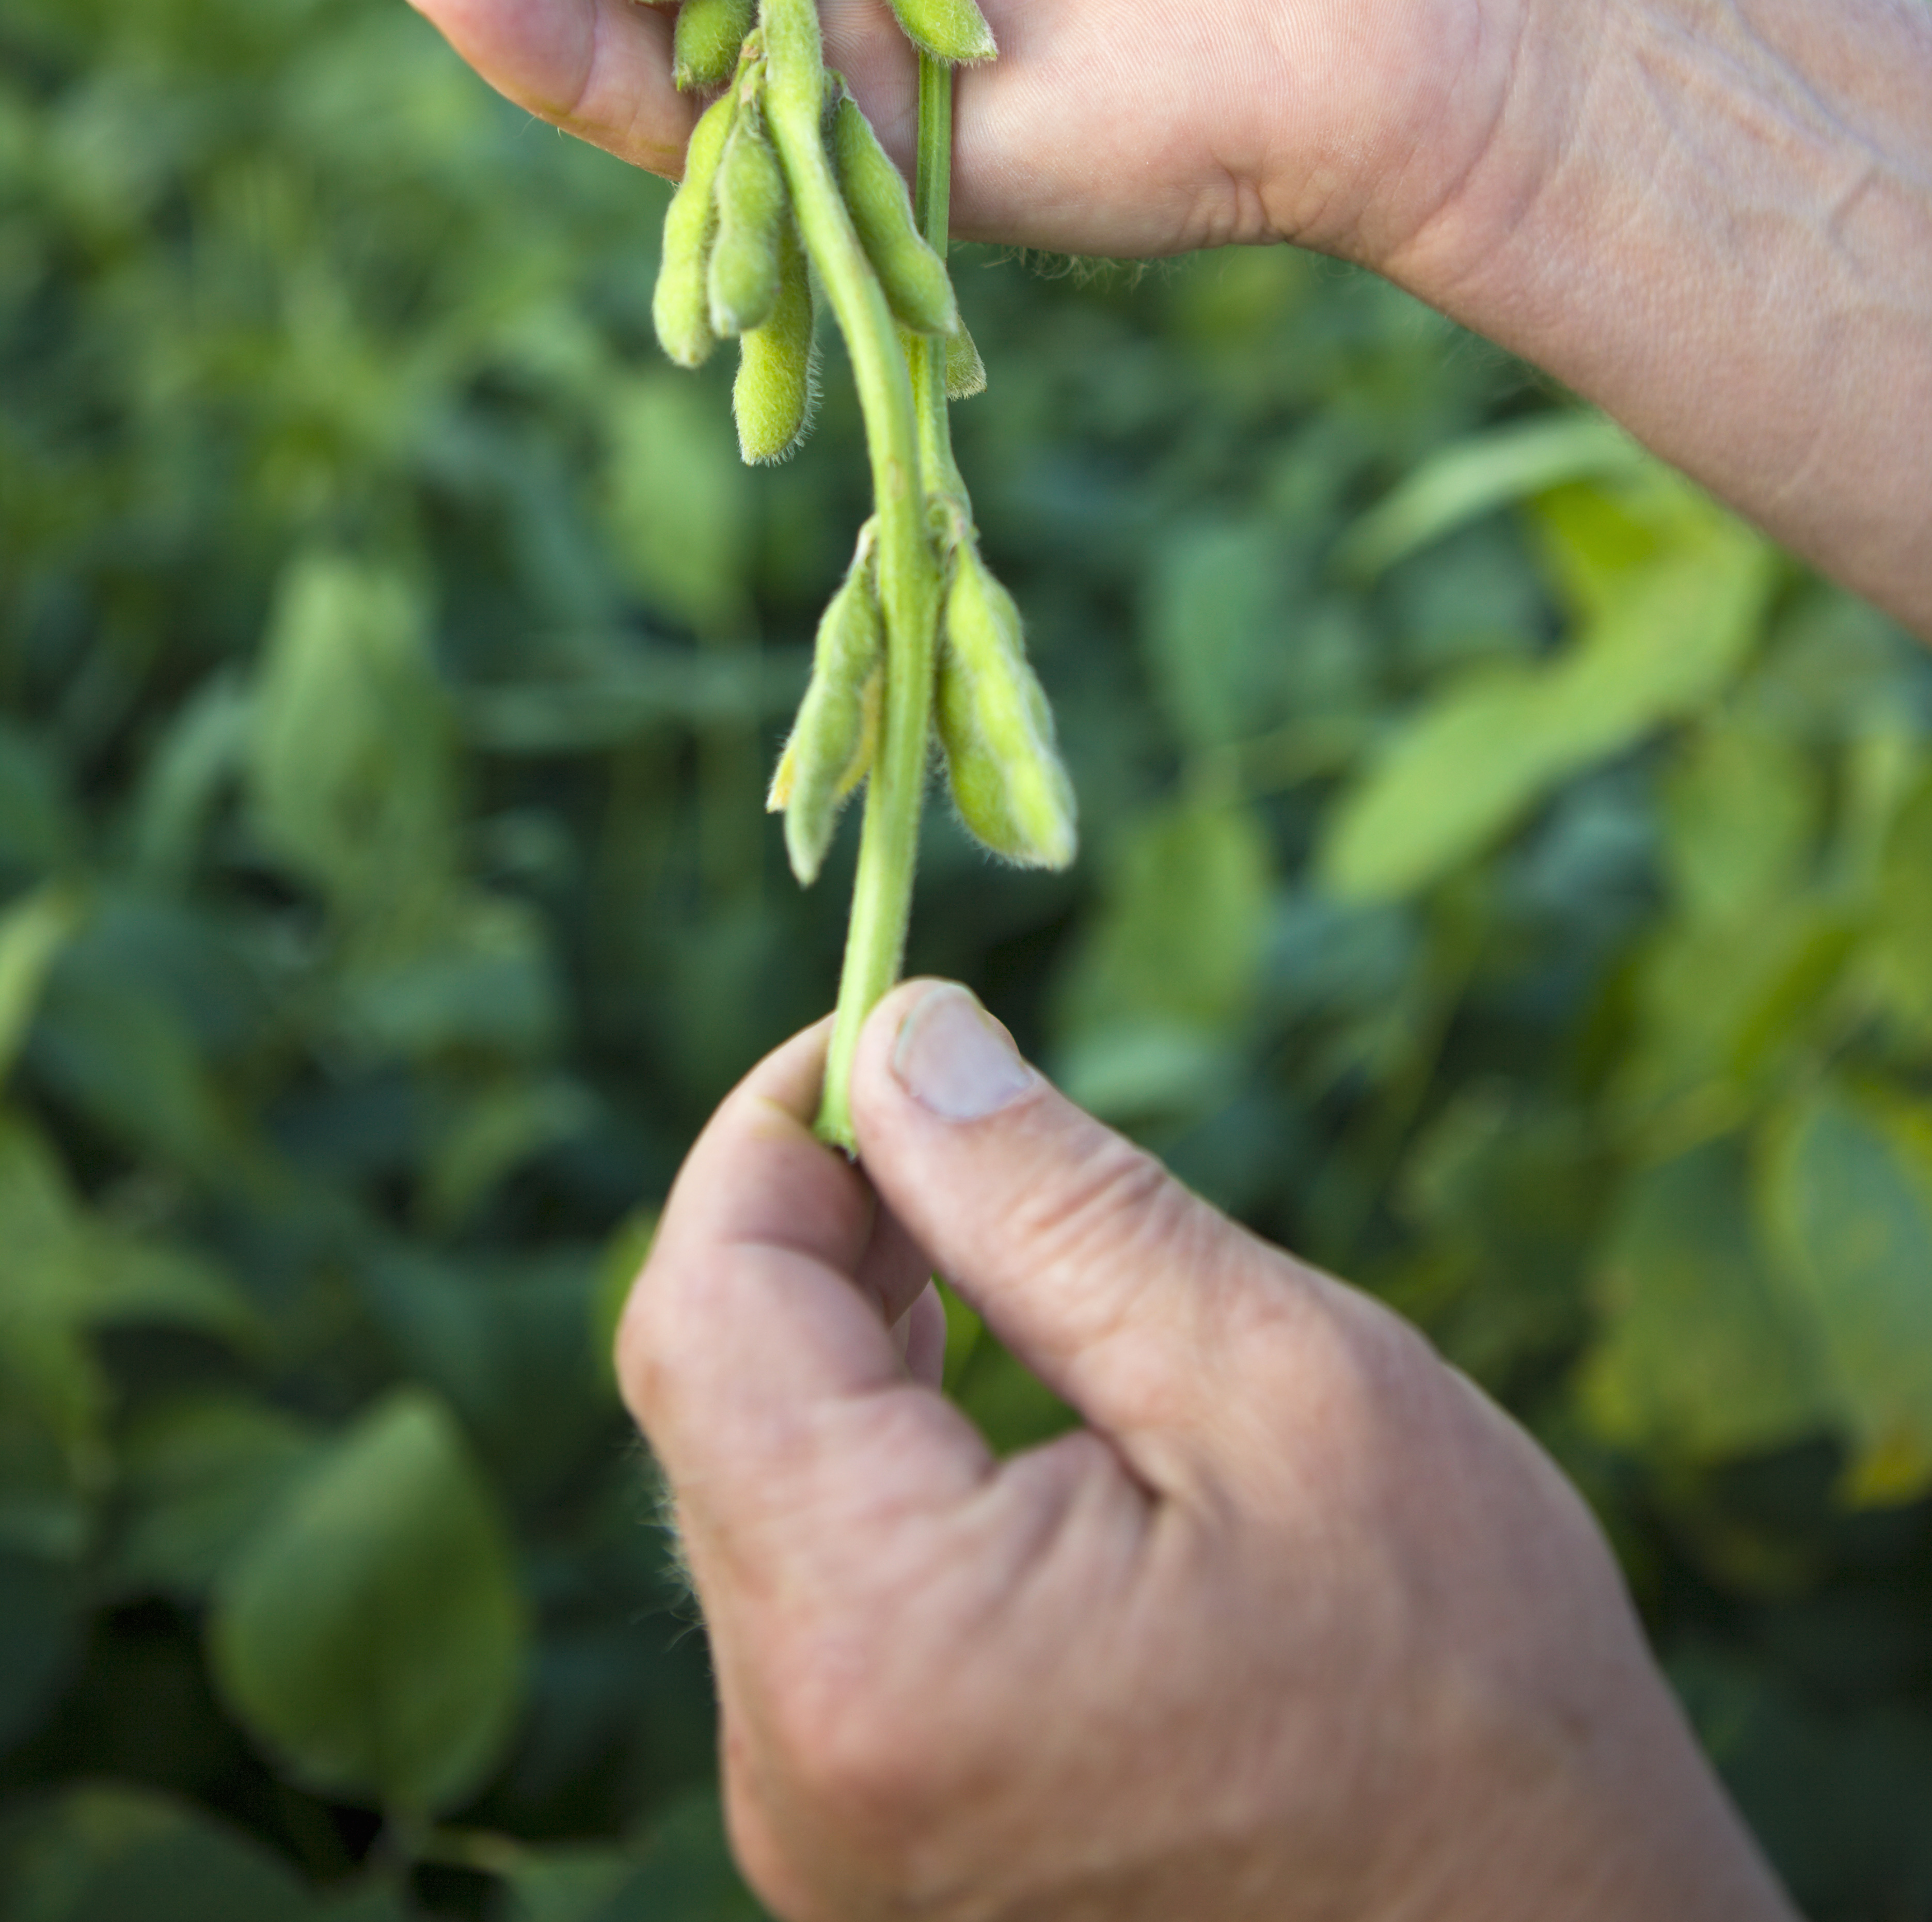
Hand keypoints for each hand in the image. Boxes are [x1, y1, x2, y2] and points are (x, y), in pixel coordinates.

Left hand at [622, 982, 1794, 1921]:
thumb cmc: (1471, 1702)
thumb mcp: (1283, 1386)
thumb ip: (1056, 1202)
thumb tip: (904, 1038)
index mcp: (880, 1649)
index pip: (703, 1311)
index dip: (772, 1133)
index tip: (884, 1021)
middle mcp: (803, 1769)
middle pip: (709, 1403)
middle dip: (814, 1218)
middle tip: (953, 1099)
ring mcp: (833, 1835)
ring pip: (757, 1492)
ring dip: (849, 1329)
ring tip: (983, 1220)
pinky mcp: (884, 1857)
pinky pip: (817, 1599)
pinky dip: (880, 1454)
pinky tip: (988, 1378)